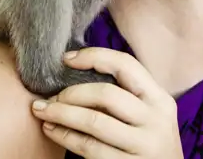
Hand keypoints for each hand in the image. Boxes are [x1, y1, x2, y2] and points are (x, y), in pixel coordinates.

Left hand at [30, 48, 182, 158]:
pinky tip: (52, 130)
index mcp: (160, 100)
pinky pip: (89, 147)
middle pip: (106, 94)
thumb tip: (78, 70)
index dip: (94, 56)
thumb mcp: (149, 116)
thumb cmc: (148, 143)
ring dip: (61, 113)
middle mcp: (156, 121)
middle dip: (71, 93)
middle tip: (50, 96)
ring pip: (94, 121)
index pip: (126, 65)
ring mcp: (144, 146)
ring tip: (42, 110)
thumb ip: (126, 96)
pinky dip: (65, 136)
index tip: (67, 59)